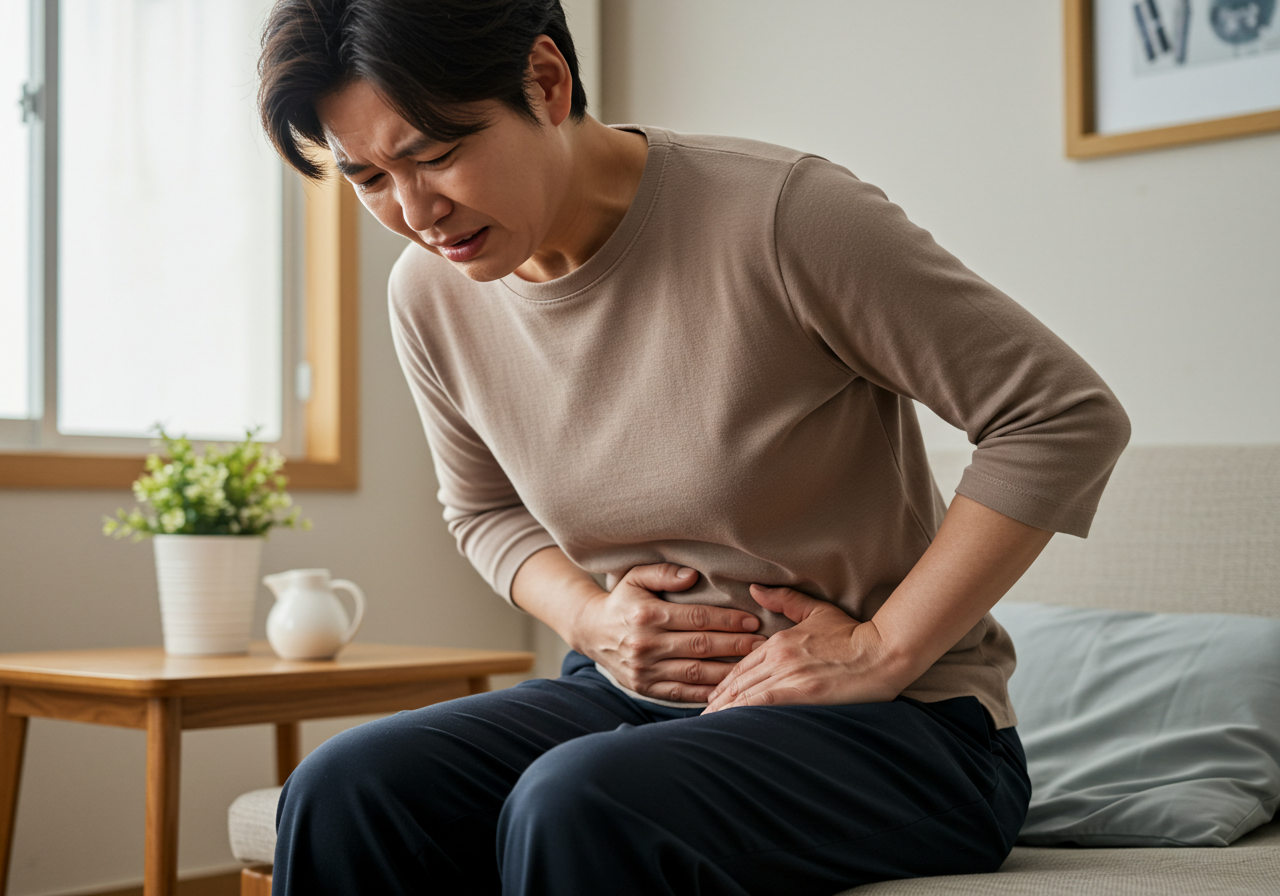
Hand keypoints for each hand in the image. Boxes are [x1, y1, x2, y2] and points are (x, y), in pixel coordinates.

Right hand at [574, 564, 766, 702]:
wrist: (590, 631)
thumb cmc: (622, 600)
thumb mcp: (635, 577)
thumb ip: (664, 573)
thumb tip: (692, 576)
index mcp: (647, 614)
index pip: (697, 618)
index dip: (728, 620)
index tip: (752, 621)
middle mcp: (646, 643)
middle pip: (701, 646)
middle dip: (736, 646)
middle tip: (763, 645)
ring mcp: (644, 669)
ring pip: (695, 673)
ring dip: (727, 671)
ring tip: (753, 667)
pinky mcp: (644, 688)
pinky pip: (680, 693)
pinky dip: (705, 693)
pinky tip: (728, 689)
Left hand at [703, 584, 907, 712]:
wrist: (882, 651)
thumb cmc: (853, 633)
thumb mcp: (816, 611)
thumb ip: (785, 600)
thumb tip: (755, 589)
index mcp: (780, 639)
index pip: (743, 664)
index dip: (725, 681)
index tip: (713, 694)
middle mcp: (778, 656)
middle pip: (739, 680)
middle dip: (718, 699)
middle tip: (702, 715)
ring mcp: (789, 674)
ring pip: (745, 694)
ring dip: (724, 710)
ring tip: (709, 726)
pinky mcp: (801, 692)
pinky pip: (762, 704)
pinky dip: (741, 713)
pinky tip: (730, 725)